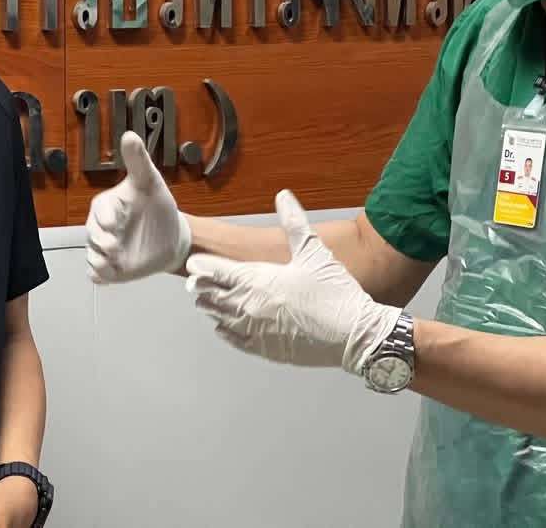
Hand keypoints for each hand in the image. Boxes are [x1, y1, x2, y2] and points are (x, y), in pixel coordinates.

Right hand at [86, 131, 190, 282]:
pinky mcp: (109, 268)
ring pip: (92, 256)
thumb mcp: (150, 183)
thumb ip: (138, 161)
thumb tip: (129, 134)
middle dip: (101, 242)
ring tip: (115, 262)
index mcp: (106, 205)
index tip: (115, 224)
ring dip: (101, 261)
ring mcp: (103, 249)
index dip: (105, 218)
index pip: (98, 211)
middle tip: (116, 247)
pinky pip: (95, 273)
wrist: (171, 238)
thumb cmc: (158, 207)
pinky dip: (101, 275)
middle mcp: (100, 227)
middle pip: (92, 236)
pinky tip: (112, 274)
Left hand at [185, 189, 400, 373]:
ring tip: (204, 301)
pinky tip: (223, 327)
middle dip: (203, 287)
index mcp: (258, 280)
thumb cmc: (334, 292)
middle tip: (194, 282)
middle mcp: (249, 306)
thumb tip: (283, 196)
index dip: (203, 266)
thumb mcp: (314, 252)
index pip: (218, 271)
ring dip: (211, 307)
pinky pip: (235, 340)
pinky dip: (225, 331)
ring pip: (221, 318)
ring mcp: (255, 330)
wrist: (353, 334)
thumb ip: (294, 223)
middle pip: (214, 295)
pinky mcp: (265, 350)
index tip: (192, 263)